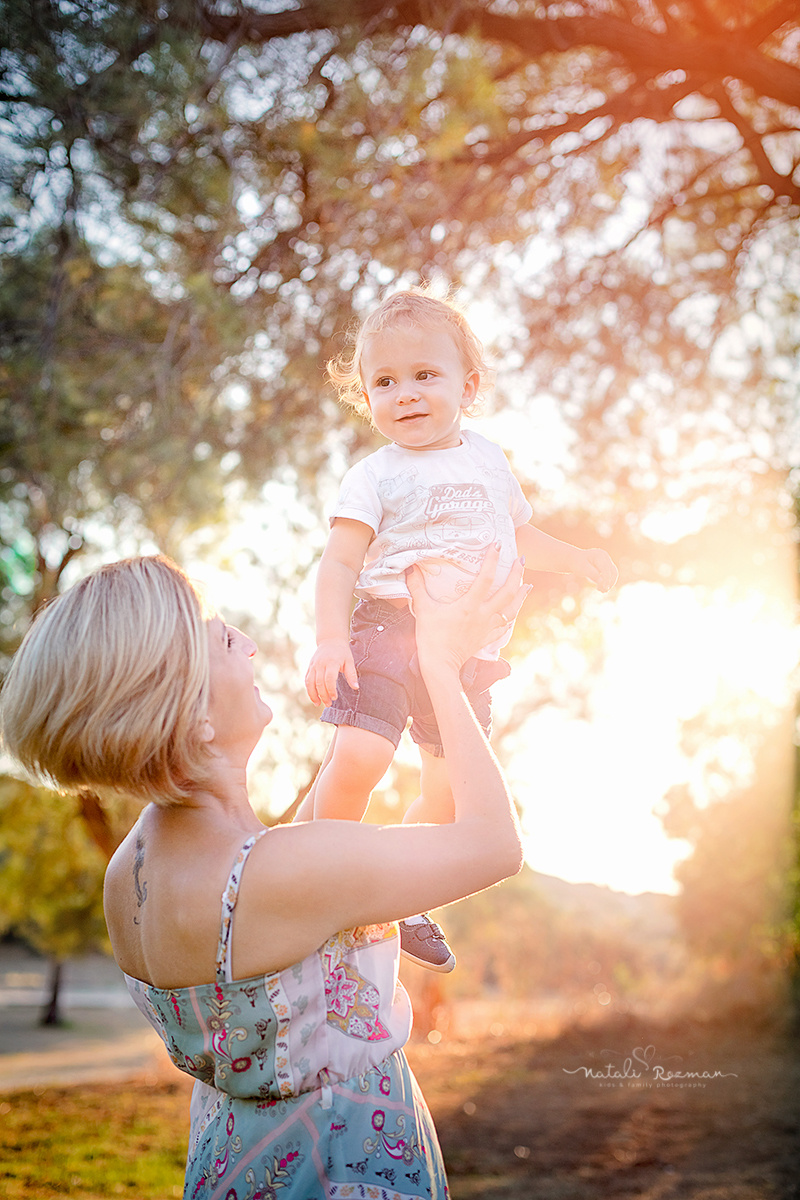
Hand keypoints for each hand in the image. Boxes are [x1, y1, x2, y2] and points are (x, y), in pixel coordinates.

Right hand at [305, 639, 356, 706]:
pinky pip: (307, 680)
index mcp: (331, 662)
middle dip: (323, 695)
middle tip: (328, 704)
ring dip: (313, 695)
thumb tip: (356, 688)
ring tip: (318, 704)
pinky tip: (314, 697)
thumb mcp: (349, 661)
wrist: (330, 640)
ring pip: (310, 682)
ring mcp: (313, 665)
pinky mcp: (309, 667)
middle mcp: (320, 664)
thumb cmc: (342, 652)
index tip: (335, 698)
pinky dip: (309, 690)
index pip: (329, 679)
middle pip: (319, 682)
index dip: (331, 690)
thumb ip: (352, 675)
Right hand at [407, 543, 528, 672]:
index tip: (497, 545)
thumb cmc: (430, 637)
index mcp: (469, 605)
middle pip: (507, 592)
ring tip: (527, 584)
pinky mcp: (487, 638)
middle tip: (520, 560)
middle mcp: (483, 615)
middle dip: (516, 574)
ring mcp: (487, 628)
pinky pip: (505, 626)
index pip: (485, 578)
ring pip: (511, 609)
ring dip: (521, 596)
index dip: (492, 560)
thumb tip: (410, 568)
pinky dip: (512, 616)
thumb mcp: (423, 609)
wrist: (440, 666)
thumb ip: (417, 587)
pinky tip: (514, 611)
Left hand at [581, 548, 617, 592]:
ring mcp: (607, 561)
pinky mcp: (607, 567)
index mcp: (600, 555)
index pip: (606, 569)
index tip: (603, 588)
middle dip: (608, 582)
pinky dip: (608, 582)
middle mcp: (605, 557)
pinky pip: (611, 576)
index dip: (606, 579)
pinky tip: (601, 588)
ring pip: (614, 574)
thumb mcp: (582, 569)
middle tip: (602, 591)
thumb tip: (602, 581)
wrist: (574, 560)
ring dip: (609, 583)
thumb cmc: (577, 563)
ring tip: (602, 590)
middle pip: (612, 571)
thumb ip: (592, 574)